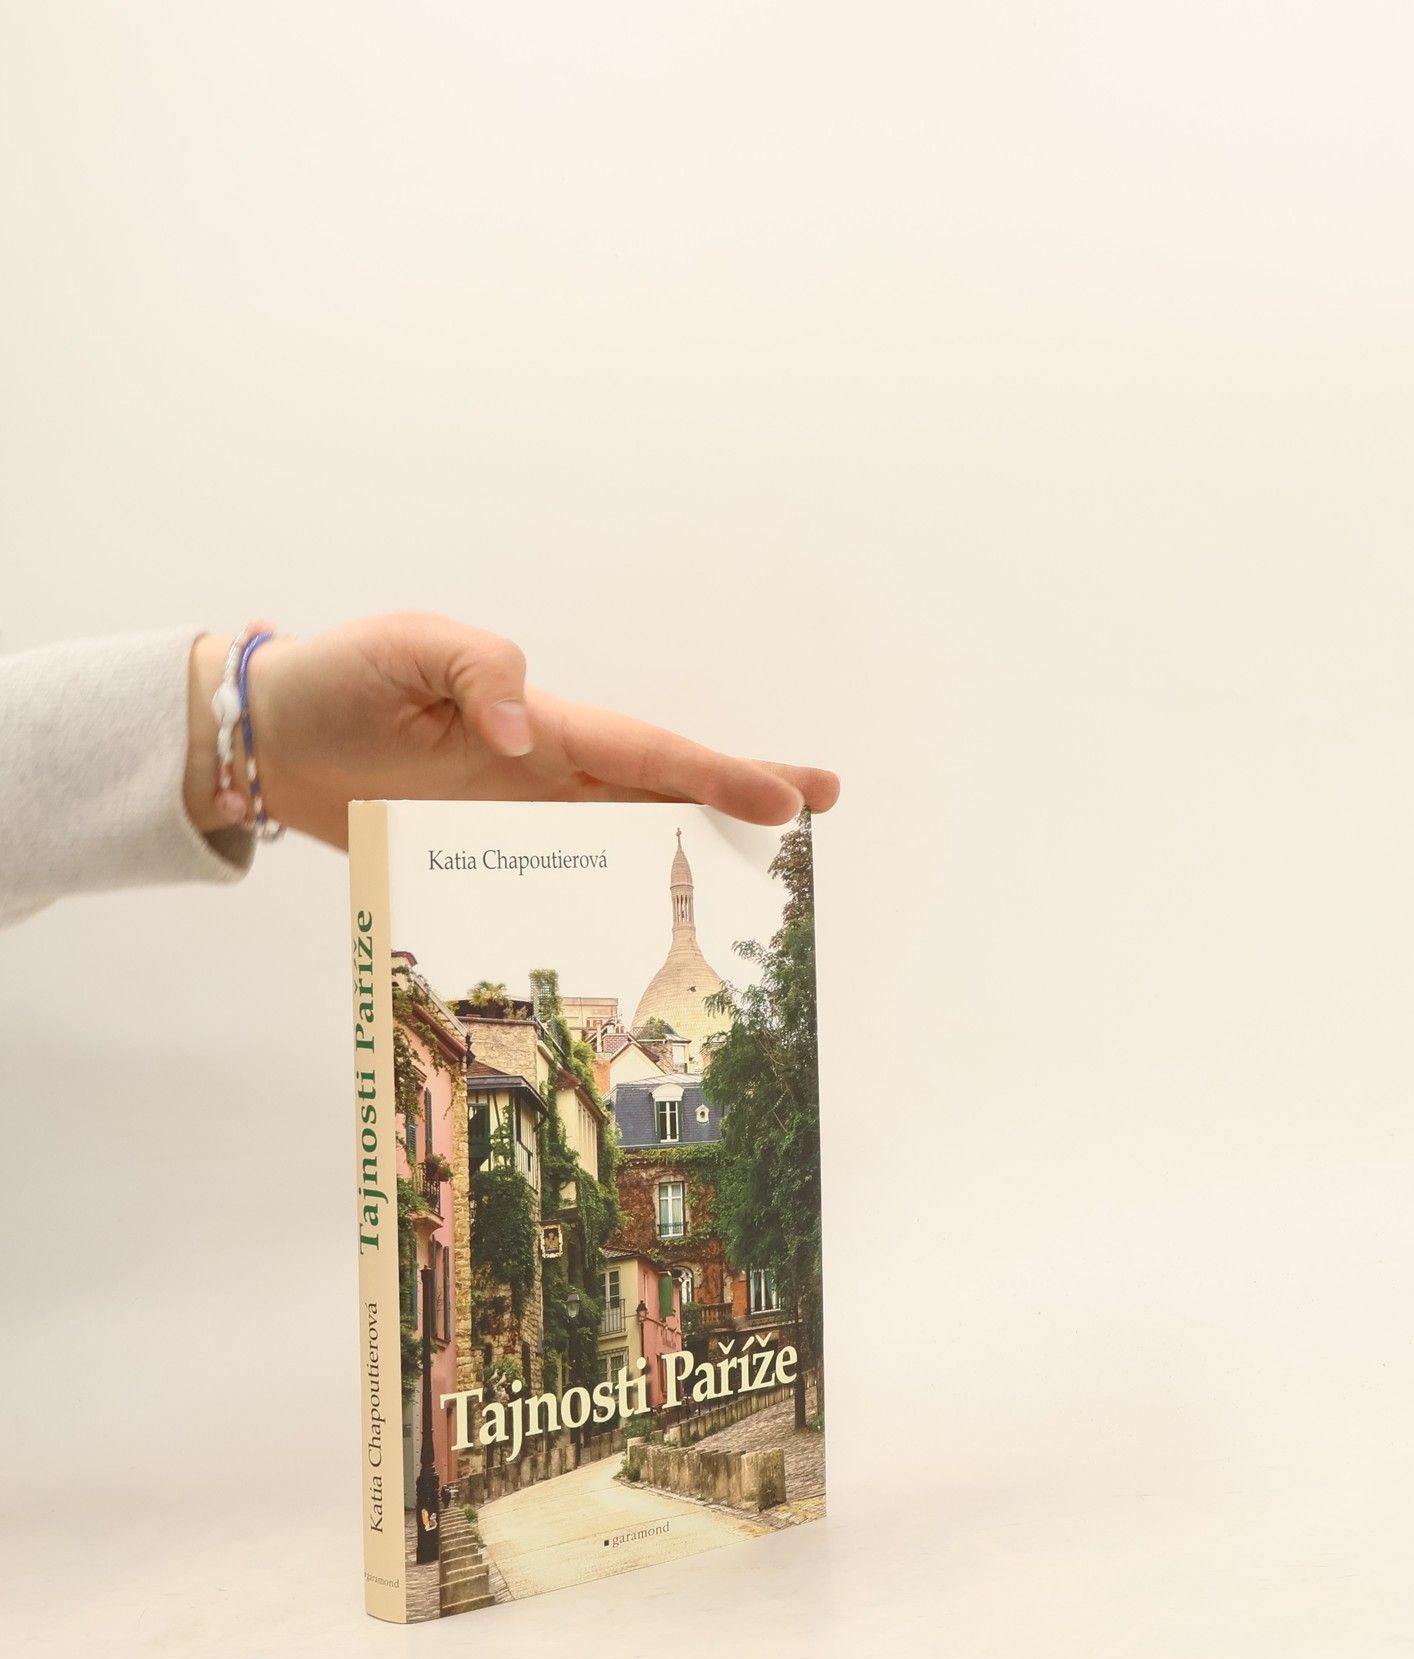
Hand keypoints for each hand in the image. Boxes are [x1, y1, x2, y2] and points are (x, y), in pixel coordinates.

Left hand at [183, 613, 838, 847]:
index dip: (719, 776)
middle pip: (661, 793)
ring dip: (689, 857)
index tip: (788, 798)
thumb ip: (478, 671)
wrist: (268, 738)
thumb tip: (527, 734)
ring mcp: (521, 818)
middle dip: (741, 798)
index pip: (647, 753)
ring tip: (755, 883)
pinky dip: (608, 902)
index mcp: (544, 722)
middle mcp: (548, 772)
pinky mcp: (483, 854)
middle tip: (819, 809)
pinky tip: (638, 933)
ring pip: (623, 840)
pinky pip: (558, 882)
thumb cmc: (338, 677)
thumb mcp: (406, 644)